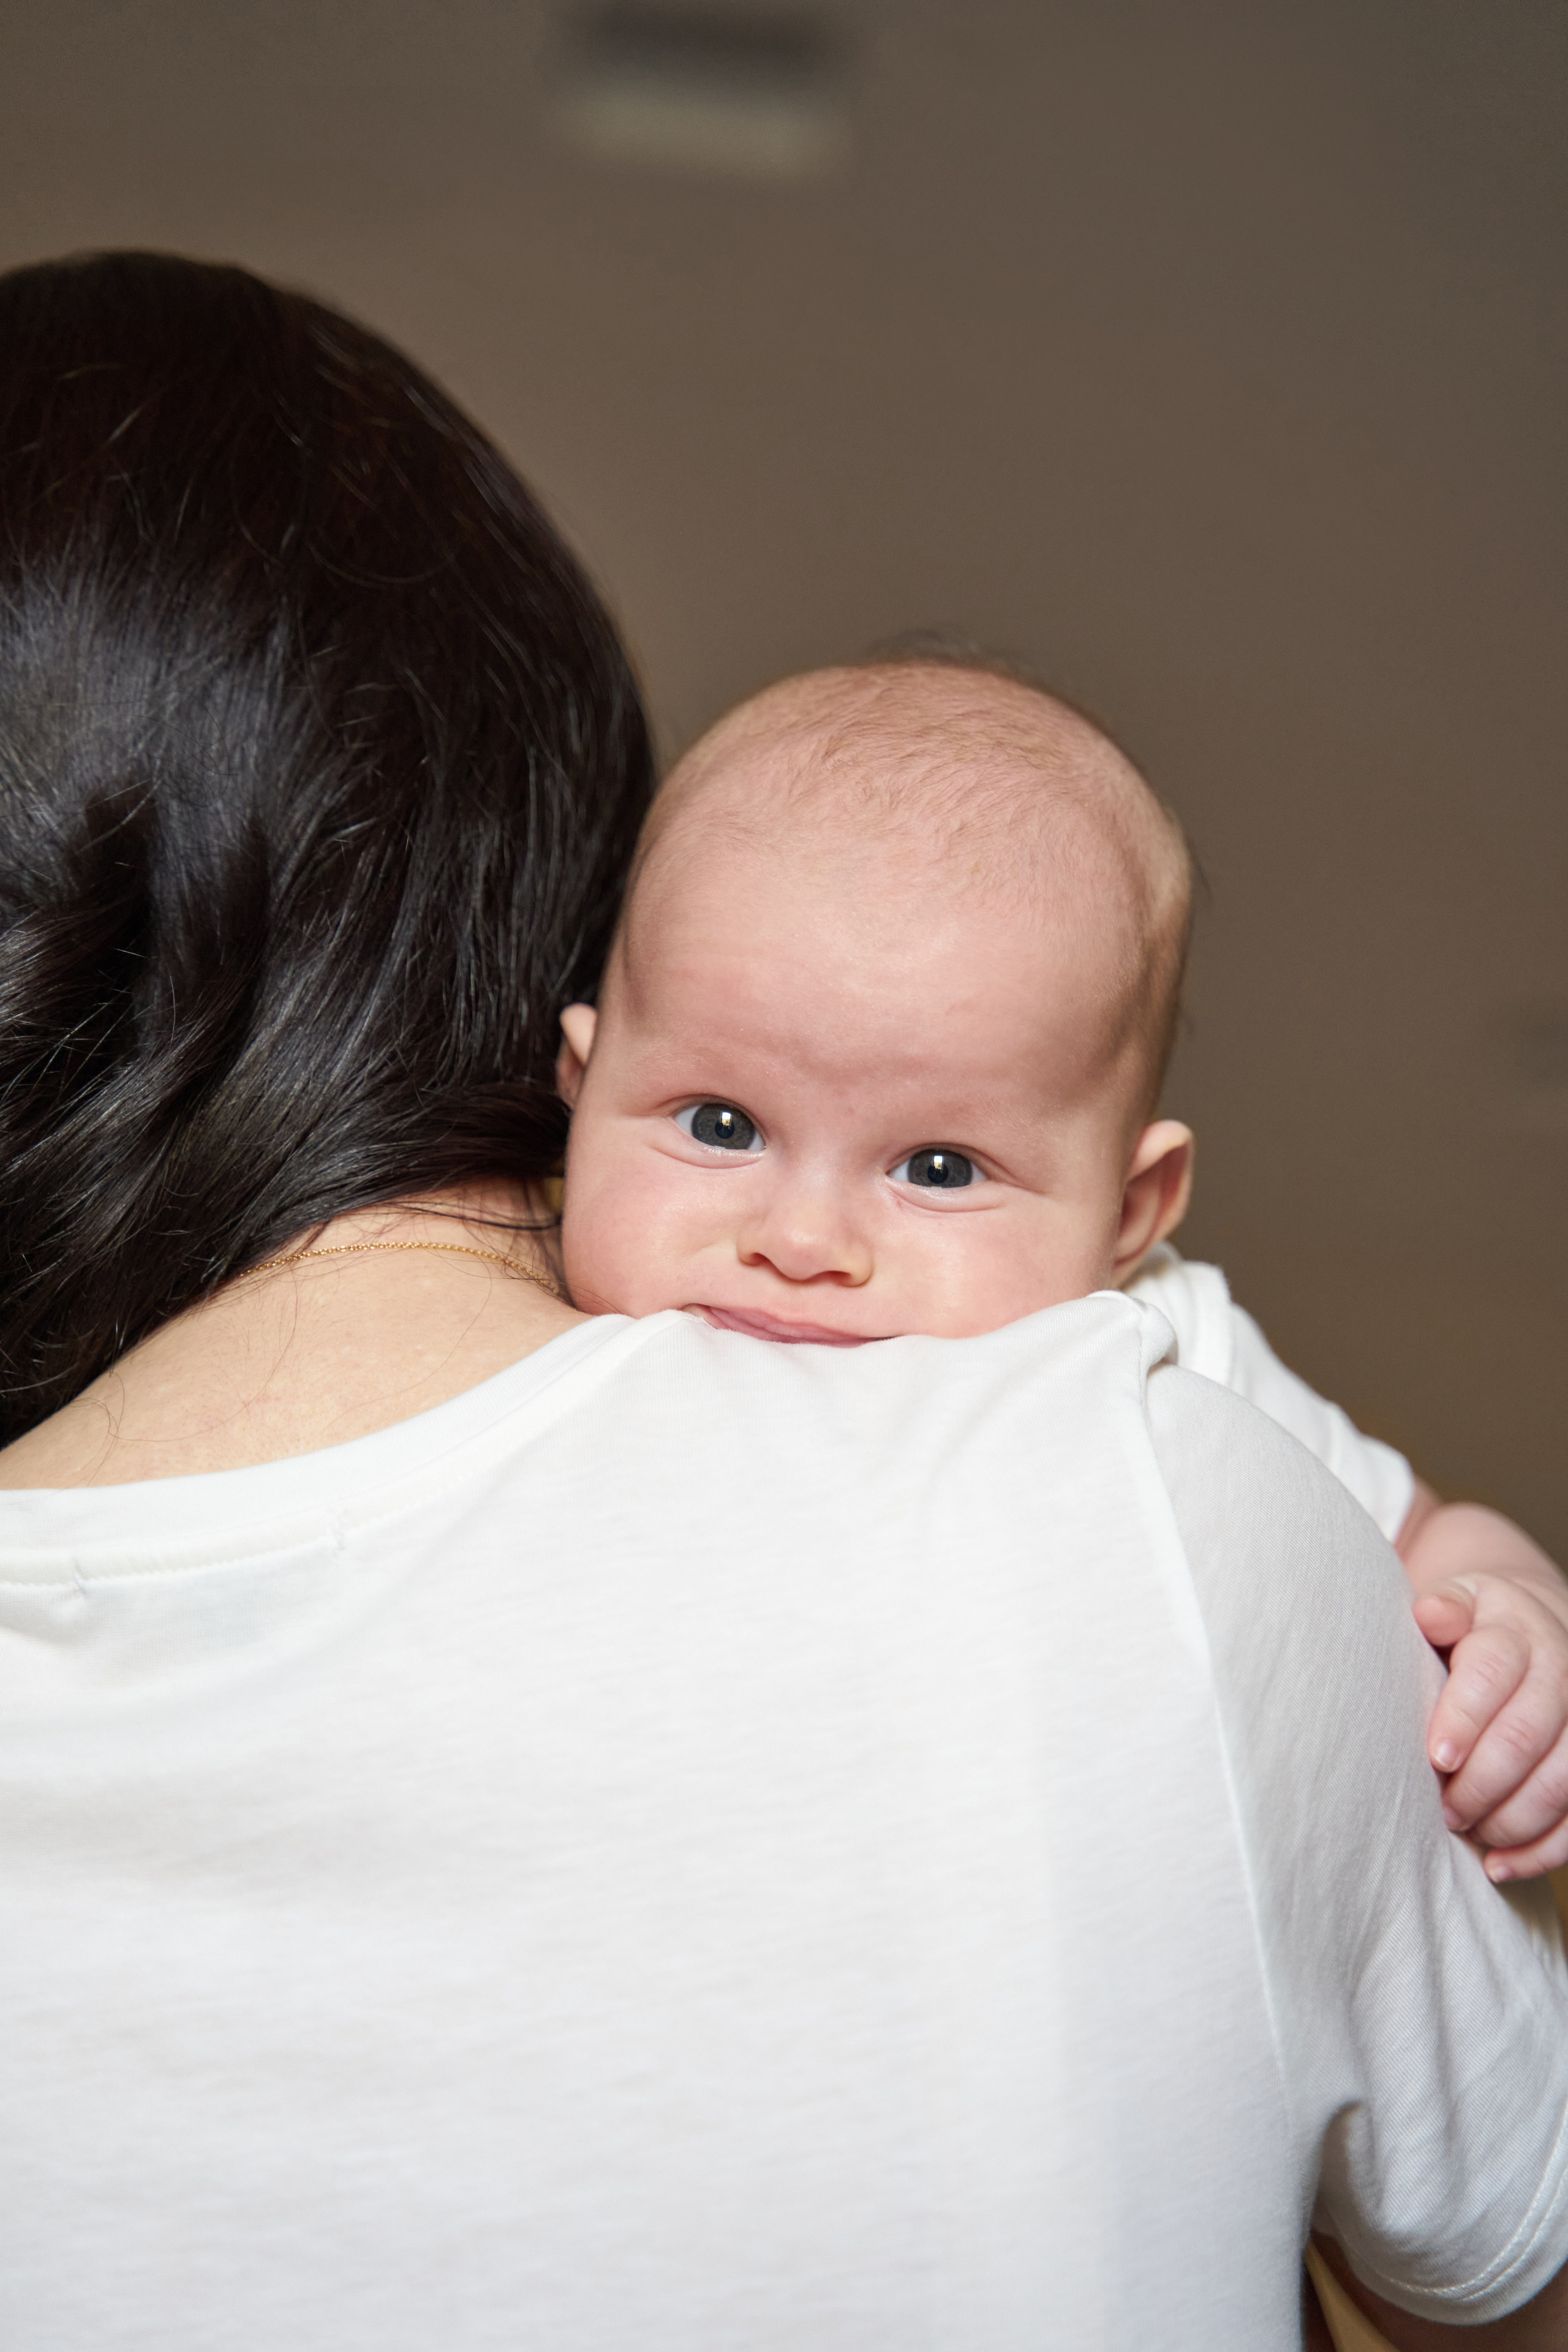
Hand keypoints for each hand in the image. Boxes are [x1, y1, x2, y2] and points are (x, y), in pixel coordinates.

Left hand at [1416, 1572, 1567, 1879]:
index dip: (1464, 1717)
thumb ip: (1442, 1611)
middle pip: (1527, 1733)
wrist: (1533, 1631)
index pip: (1493, 1671)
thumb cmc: (1474, 1627)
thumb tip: (1429, 1615)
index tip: (1436, 1758)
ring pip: (1562, 1779)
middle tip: (1444, 1808)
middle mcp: (1561, 1671)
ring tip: (1468, 1831)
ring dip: (1512, 1818)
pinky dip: (1543, 1849)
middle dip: (1482, 1780)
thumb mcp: (1455, 1604)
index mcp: (1515, 1630)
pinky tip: (1501, 1865)